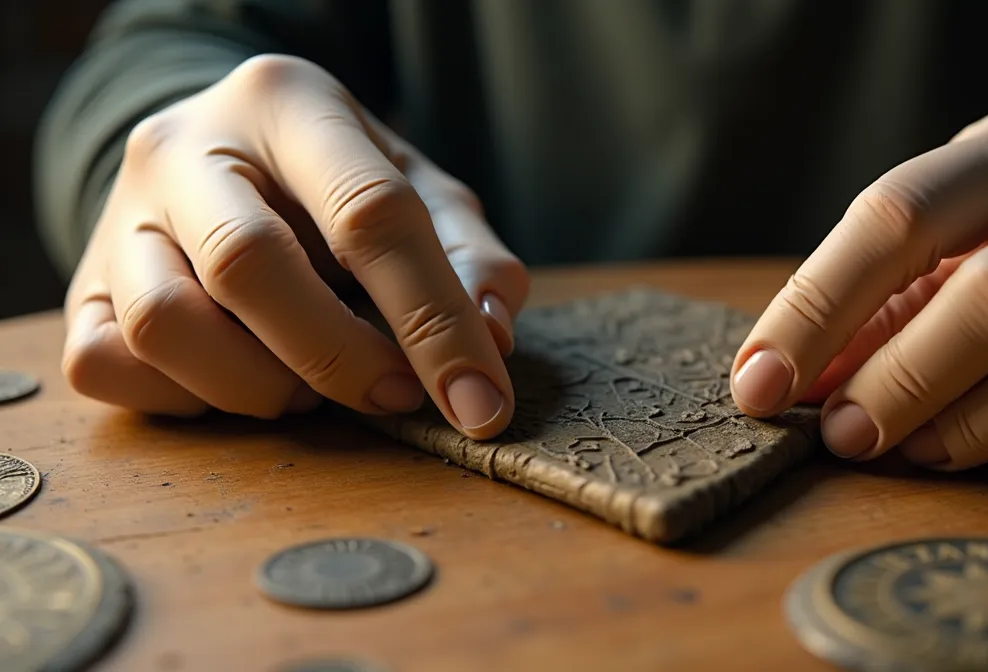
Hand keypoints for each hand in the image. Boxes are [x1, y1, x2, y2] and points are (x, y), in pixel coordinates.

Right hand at [62, 55, 526, 438]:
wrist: (219, 161)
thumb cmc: (337, 184)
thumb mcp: (420, 193)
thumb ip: (471, 258)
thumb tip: (491, 338)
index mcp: (287, 102)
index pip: (368, 212)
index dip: (435, 320)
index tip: (479, 403)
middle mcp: (184, 145)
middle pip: (250, 266)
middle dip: (340, 357)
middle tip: (396, 395)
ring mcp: (118, 217)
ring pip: (166, 324)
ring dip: (259, 386)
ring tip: (310, 386)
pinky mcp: (80, 288)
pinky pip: (113, 365)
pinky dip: (190, 399)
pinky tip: (242, 382)